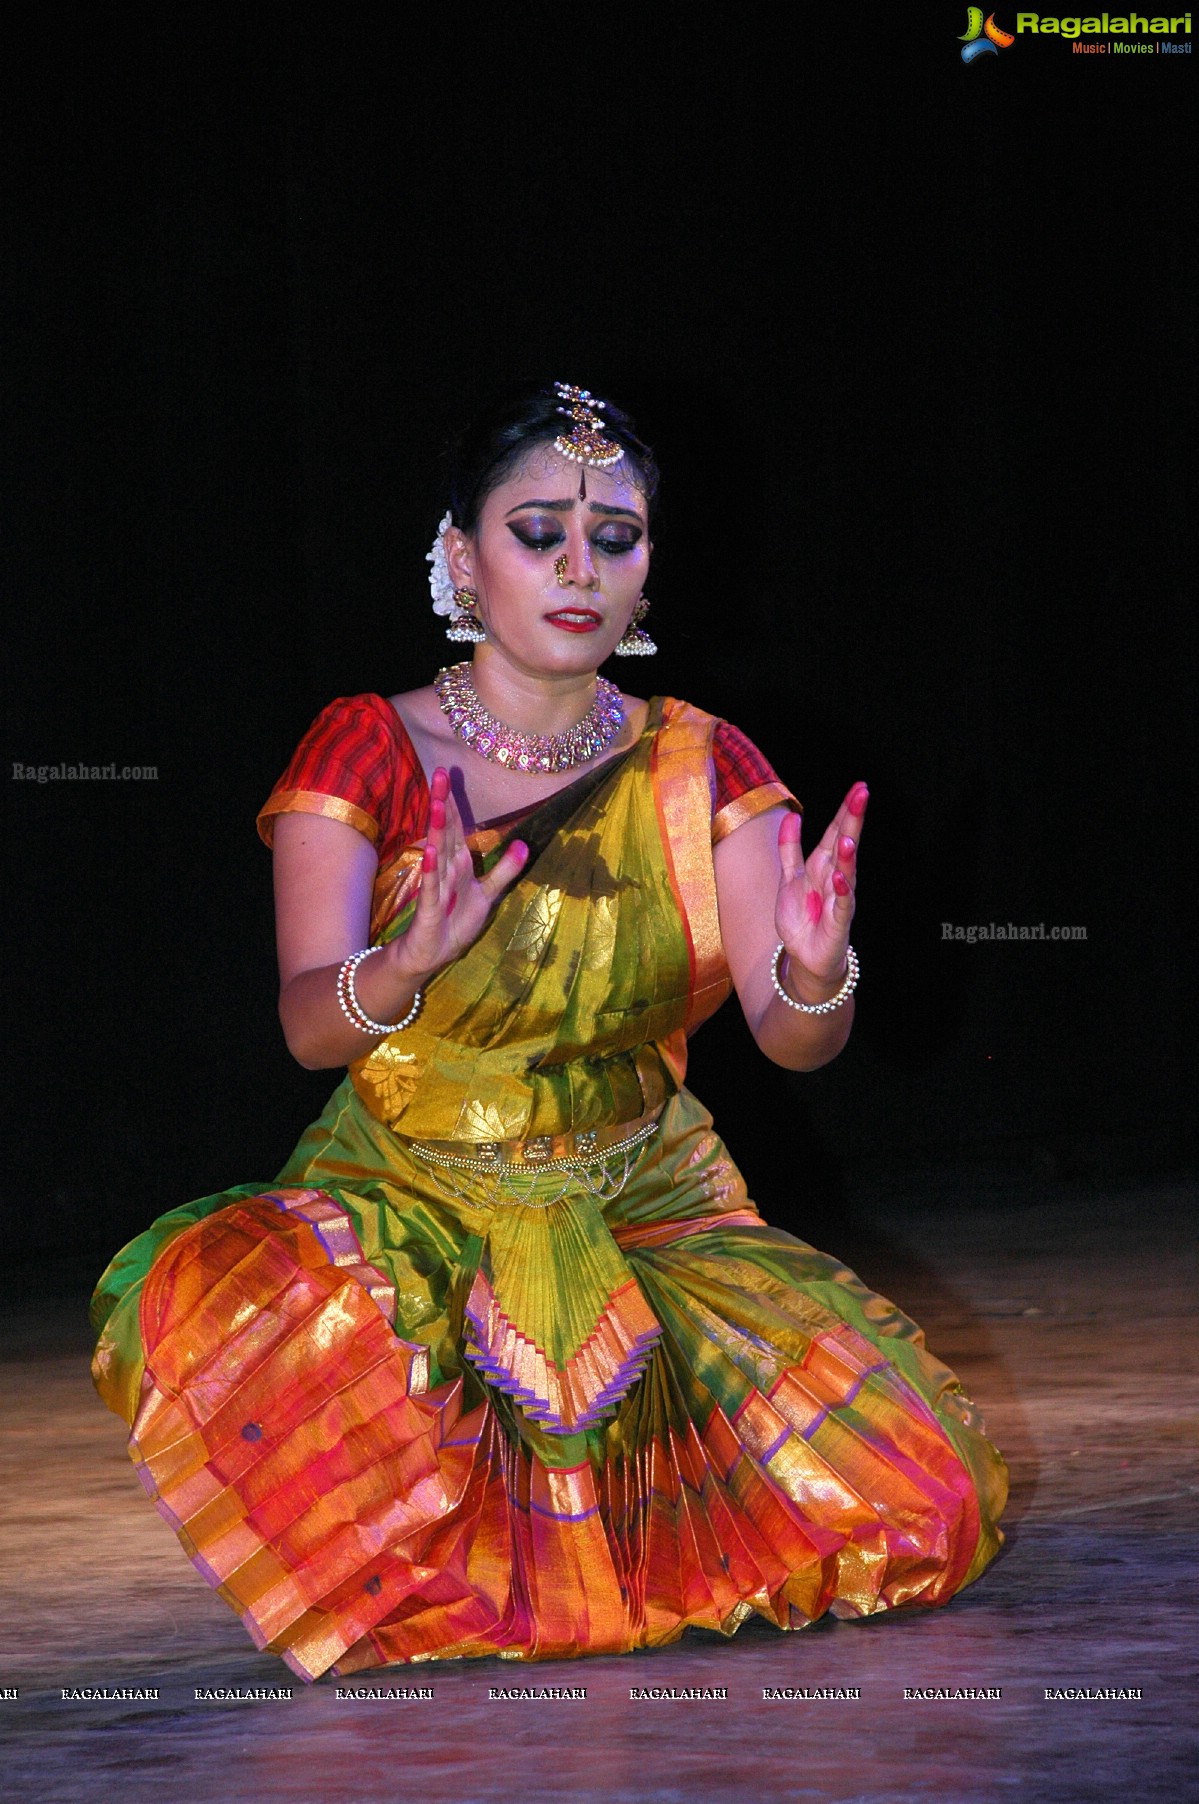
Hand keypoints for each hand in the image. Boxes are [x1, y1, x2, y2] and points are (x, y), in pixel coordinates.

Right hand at [391, 768, 528, 981]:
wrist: (430, 954)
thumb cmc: (455, 922)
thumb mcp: (488, 894)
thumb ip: (505, 870)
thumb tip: (523, 844)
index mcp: (459, 863)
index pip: (455, 826)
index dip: (451, 801)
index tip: (447, 773)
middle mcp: (445, 869)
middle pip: (444, 831)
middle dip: (441, 803)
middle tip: (438, 773)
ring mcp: (436, 886)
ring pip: (438, 852)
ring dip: (436, 829)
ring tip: (434, 802)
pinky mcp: (428, 909)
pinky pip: (431, 887)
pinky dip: (432, 870)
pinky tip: (431, 852)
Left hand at [775, 782, 867, 998]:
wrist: (805, 957)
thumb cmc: (803, 917)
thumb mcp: (789, 878)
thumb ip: (789, 848)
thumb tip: (792, 816)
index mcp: (823, 866)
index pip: (836, 833)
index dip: (845, 810)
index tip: (859, 786)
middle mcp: (836, 878)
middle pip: (845, 844)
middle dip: (853, 820)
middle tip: (863, 793)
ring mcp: (840, 900)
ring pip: (847, 873)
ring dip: (849, 855)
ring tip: (850, 836)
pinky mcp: (838, 923)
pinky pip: (842, 905)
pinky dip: (843, 891)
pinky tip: (842, 877)